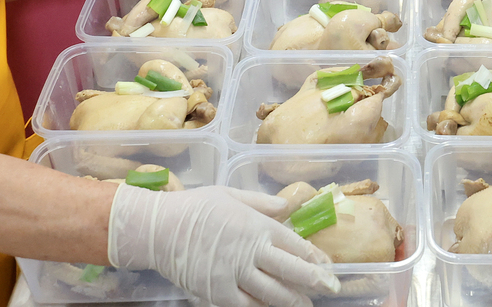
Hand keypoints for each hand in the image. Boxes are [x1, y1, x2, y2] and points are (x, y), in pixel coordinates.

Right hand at [108, 184, 339, 306]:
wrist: (159, 229)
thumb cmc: (195, 207)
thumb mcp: (230, 195)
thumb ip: (261, 203)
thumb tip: (286, 206)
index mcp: (256, 225)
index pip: (295, 244)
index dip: (314, 256)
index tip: (327, 264)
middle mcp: (251, 250)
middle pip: (292, 270)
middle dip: (315, 281)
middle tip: (331, 288)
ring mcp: (235, 274)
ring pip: (273, 293)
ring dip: (293, 300)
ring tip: (307, 305)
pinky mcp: (218, 293)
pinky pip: (247, 305)